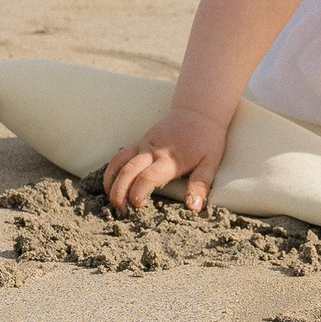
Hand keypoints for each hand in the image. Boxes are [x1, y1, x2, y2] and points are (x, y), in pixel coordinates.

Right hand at [105, 108, 227, 213]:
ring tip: (110, 198)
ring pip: (119, 161)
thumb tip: (194, 208)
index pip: (147, 178)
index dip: (138, 193)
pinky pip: (121, 155)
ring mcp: (144, 145)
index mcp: (169, 159)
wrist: (198, 112)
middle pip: (128, 171)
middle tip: (121, 210)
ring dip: (111, 180)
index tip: (137, 207)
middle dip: (119, 192)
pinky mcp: (141, 142)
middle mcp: (152, 151)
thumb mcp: (210, 163)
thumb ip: (200, 185)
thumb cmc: (206, 139)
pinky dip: (112, 169)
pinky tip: (111, 182)